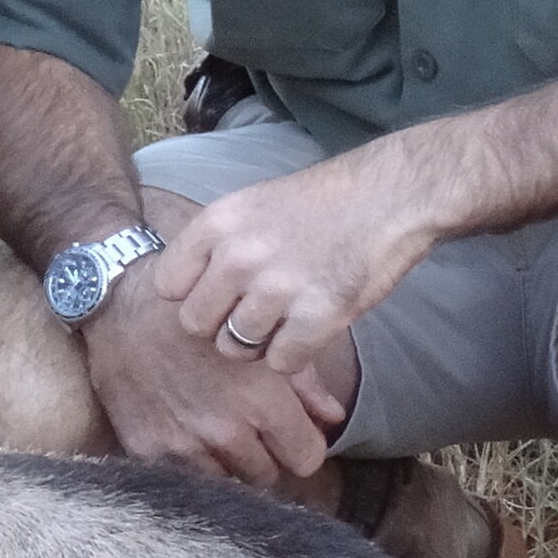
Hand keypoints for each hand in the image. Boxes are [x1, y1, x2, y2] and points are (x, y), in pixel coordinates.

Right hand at [79, 268, 348, 486]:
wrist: (119, 301)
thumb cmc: (198, 311)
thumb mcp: (259, 333)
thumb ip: (303, 382)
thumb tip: (332, 417)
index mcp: (261, 402)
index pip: (306, 459)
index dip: (302, 445)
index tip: (292, 434)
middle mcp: (225, 430)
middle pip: (267, 476)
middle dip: (266, 455)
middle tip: (253, 431)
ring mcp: (182, 444)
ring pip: (226, 483)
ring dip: (227, 463)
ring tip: (217, 433)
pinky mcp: (146, 447)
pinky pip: (181, 476)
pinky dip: (187, 461)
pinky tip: (183, 433)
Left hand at [147, 141, 441, 385]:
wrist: (389, 196)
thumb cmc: (320, 202)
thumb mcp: (250, 205)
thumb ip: (213, 246)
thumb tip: (183, 290)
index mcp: (217, 224)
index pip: (167, 286)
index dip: (190, 295)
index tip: (215, 294)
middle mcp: (240, 257)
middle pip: (195, 324)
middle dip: (220, 324)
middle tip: (252, 312)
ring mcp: (279, 289)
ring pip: (236, 348)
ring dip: (258, 342)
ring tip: (284, 317)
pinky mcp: (319, 317)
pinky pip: (281, 362)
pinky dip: (294, 355)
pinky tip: (308, 329)